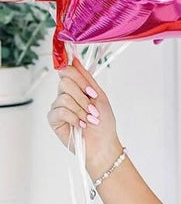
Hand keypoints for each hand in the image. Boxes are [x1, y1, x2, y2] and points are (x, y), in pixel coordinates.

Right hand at [47, 54, 120, 173]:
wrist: (103, 144)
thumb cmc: (104, 122)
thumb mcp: (99, 96)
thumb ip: (86, 78)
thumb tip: (75, 60)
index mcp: (76, 87)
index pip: (67, 70)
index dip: (77, 75)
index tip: (90, 89)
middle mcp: (65, 94)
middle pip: (65, 82)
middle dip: (83, 96)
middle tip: (93, 109)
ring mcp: (58, 106)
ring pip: (63, 97)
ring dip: (81, 110)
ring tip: (89, 120)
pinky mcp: (53, 119)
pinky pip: (59, 111)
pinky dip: (74, 118)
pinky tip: (81, 125)